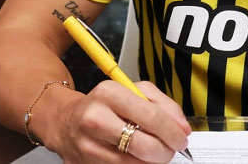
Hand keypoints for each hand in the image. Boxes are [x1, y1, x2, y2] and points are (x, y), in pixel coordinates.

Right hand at [39, 80, 190, 162]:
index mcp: (109, 94)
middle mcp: (95, 120)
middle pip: (145, 146)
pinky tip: (135, 156)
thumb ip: (163, 104)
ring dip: (152, 160)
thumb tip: (182, 126)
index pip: (152, 117)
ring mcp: (88, 146)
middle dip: (166, 151)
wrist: (65, 121)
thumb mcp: (133, 91)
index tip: (182, 137)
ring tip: (152, 150)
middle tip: (171, 148)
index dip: (173, 132)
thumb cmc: (103, 105)